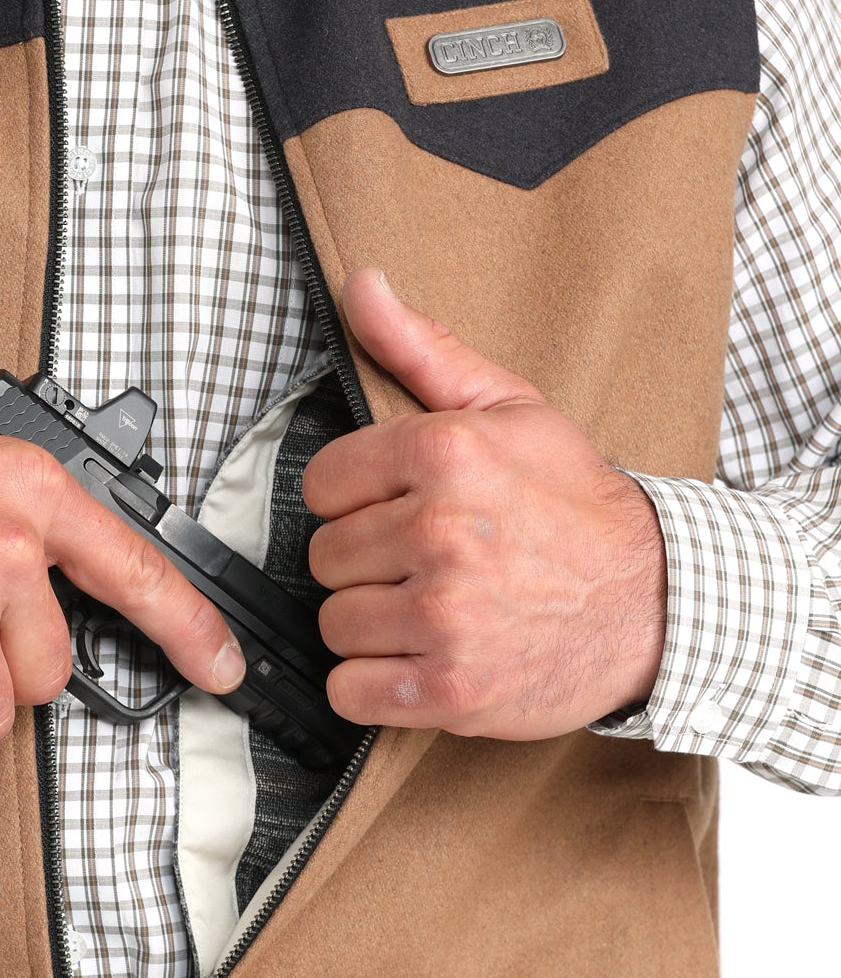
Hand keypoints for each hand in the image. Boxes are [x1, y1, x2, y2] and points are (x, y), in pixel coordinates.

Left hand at [302, 270, 667, 737]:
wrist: (655, 602)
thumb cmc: (578, 506)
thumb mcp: (511, 409)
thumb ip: (423, 349)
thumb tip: (360, 287)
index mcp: (447, 453)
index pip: (322, 482)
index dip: (354, 499)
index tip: (393, 509)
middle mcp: (441, 531)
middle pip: (324, 556)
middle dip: (365, 562)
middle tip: (423, 563)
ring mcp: (445, 615)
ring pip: (334, 623)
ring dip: (372, 624)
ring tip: (427, 611)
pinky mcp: (451, 688)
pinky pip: (350, 690)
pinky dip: (375, 686)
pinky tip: (420, 659)